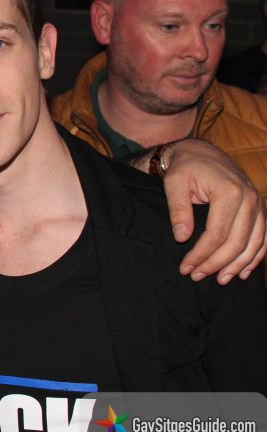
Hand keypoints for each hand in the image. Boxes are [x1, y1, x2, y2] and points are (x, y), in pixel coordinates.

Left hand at [161, 139, 265, 283]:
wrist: (201, 152)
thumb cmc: (185, 167)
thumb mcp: (174, 183)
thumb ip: (178, 210)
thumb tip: (182, 238)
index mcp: (229, 192)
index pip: (216, 234)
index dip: (201, 255)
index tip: (186, 267)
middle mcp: (250, 198)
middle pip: (237, 242)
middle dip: (216, 263)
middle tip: (197, 276)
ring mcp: (258, 204)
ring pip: (254, 243)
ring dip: (238, 265)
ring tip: (220, 279)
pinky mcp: (260, 208)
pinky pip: (263, 237)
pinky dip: (255, 256)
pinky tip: (243, 271)